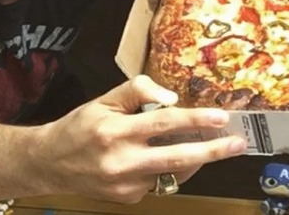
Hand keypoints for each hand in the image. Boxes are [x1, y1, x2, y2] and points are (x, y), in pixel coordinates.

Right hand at [31, 75, 246, 202]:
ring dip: (196, 159)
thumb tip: (173, 99)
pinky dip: (170, 167)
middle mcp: (121, 161)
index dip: (194, 120)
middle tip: (237, 143)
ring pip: (173, 171)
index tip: (220, 118)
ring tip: (212, 145)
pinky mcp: (129, 198)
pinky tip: (167, 156)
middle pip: (177, 157)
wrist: (51, 163)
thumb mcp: (104, 99)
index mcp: (114, 131)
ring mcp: (126, 184)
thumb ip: (138, 91)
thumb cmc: (80, 126)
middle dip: (212, 151)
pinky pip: (160, 181)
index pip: (162, 123)